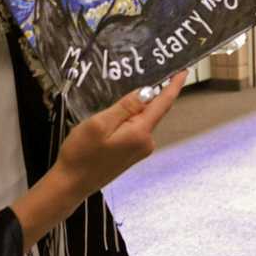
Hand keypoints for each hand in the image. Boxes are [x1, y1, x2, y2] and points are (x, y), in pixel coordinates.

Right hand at [10, 70, 187, 250]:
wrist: (71, 184)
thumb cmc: (82, 154)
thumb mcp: (100, 123)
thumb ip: (125, 107)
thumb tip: (147, 92)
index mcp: (140, 132)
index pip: (163, 103)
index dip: (174, 85)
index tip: (184, 71)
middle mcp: (145, 142)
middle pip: (152, 110)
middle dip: (148, 94)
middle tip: (137, 77)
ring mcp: (139, 150)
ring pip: (141, 120)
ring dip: (131, 109)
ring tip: (111, 107)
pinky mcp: (131, 154)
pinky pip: (134, 129)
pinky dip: (127, 120)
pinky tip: (110, 122)